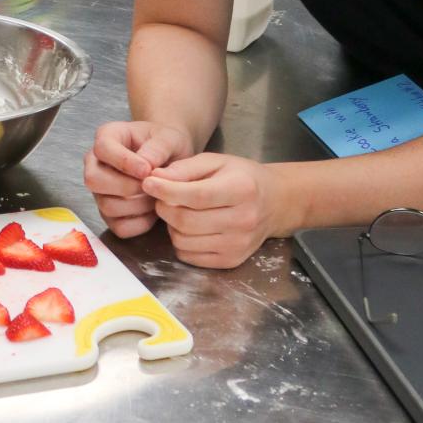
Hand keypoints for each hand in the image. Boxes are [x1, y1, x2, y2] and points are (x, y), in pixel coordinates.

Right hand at [84, 119, 193, 238]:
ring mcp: (101, 192)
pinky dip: (141, 223)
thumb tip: (146, 167)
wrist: (173, 161)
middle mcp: (96, 164)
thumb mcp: (169, 138)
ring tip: (157, 196)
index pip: (102, 149)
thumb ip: (157, 148)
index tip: (147, 170)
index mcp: (107, 137)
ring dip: (137, 205)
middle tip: (152, 186)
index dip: (123, 162)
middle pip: (93, 180)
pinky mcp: (110, 215)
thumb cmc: (166, 145)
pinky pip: (119, 227)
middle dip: (126, 186)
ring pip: (107, 206)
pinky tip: (154, 210)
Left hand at [141, 152, 285, 269]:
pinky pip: (188, 256)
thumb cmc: (241, 177)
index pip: (196, 196)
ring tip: (181, 211)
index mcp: (241, 190)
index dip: (167, 191)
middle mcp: (243, 220)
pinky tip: (190, 227)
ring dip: (172, 225)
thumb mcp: (215, 161)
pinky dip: (180, 241)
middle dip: (164, 207)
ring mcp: (238, 245)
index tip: (148, 183)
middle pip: (185, 220)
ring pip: (182, 240)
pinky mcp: (231, 261)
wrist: (274, 202)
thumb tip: (154, 178)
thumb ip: (184, 168)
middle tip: (162, 196)